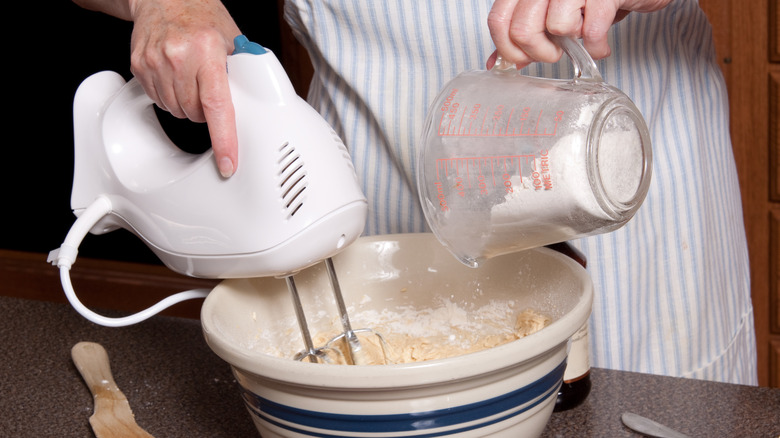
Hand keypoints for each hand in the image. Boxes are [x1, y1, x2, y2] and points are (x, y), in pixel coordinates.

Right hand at [128, 0, 240, 176]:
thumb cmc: (202, 17)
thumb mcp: (231, 39)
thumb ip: (243, 71)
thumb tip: (259, 103)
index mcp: (207, 50)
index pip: (218, 106)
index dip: (224, 139)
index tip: (227, 163)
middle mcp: (179, 56)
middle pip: (195, 113)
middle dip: (205, 110)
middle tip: (208, 88)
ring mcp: (155, 62)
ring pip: (176, 111)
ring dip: (187, 104)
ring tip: (192, 79)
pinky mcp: (139, 66)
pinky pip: (158, 100)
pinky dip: (169, 96)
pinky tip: (175, 76)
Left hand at [486, 0, 670, 68]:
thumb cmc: (587, 1)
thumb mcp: (548, 13)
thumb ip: (522, 34)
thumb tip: (496, 63)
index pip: (498, 20)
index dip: (508, 49)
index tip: (524, 58)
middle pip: (522, 29)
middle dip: (539, 52)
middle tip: (556, 51)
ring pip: (556, 27)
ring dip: (571, 43)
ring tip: (582, 36)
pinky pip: (591, 31)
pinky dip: (596, 47)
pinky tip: (599, 44)